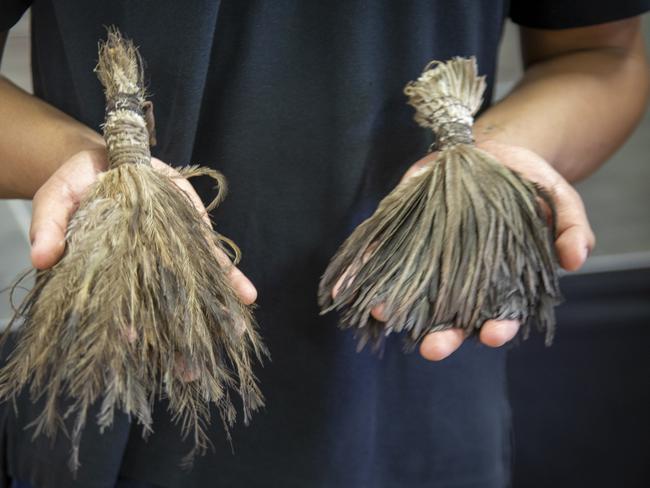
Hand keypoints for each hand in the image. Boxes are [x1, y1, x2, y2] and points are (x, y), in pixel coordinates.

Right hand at [29, 148, 256, 379]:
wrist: (111, 159)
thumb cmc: (77, 185)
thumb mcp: (57, 198)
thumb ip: (50, 225)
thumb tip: (40, 258)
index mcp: (106, 275)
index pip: (116, 310)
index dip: (124, 327)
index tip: (134, 344)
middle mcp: (141, 273)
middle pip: (161, 314)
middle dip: (178, 342)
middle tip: (191, 372)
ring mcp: (170, 256)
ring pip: (193, 292)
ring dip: (214, 316)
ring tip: (232, 338)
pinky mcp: (191, 235)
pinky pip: (213, 260)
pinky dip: (230, 279)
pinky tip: (248, 297)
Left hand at [334, 140, 594, 360]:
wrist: (489, 151)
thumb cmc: (526, 182)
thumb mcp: (558, 198)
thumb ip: (571, 227)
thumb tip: (575, 260)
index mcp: (500, 281)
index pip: (500, 314)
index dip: (498, 326)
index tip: (492, 334)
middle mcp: (462, 280)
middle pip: (452, 317)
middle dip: (442, 336)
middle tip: (431, 348)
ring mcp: (430, 260)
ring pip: (412, 294)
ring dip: (396, 306)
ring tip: (381, 314)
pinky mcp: (404, 235)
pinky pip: (381, 256)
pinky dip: (362, 271)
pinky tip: (345, 286)